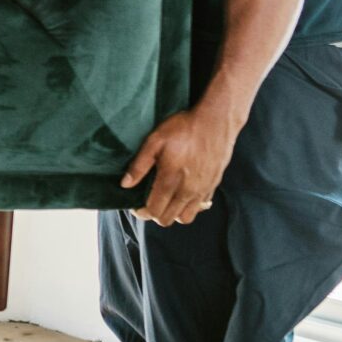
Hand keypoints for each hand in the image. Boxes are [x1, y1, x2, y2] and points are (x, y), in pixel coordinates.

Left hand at [120, 101, 240, 226]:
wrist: (216, 122)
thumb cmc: (183, 128)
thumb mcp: (155, 141)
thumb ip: (139, 165)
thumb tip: (125, 184)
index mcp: (171, 181)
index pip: (154, 211)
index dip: (141, 212)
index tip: (136, 205)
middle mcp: (188, 191)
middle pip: (168, 219)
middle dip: (155, 214)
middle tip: (149, 201)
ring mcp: (202, 190)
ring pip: (185, 218)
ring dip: (173, 213)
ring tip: (166, 200)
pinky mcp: (213, 186)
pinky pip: (200, 207)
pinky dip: (189, 206)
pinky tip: (183, 193)